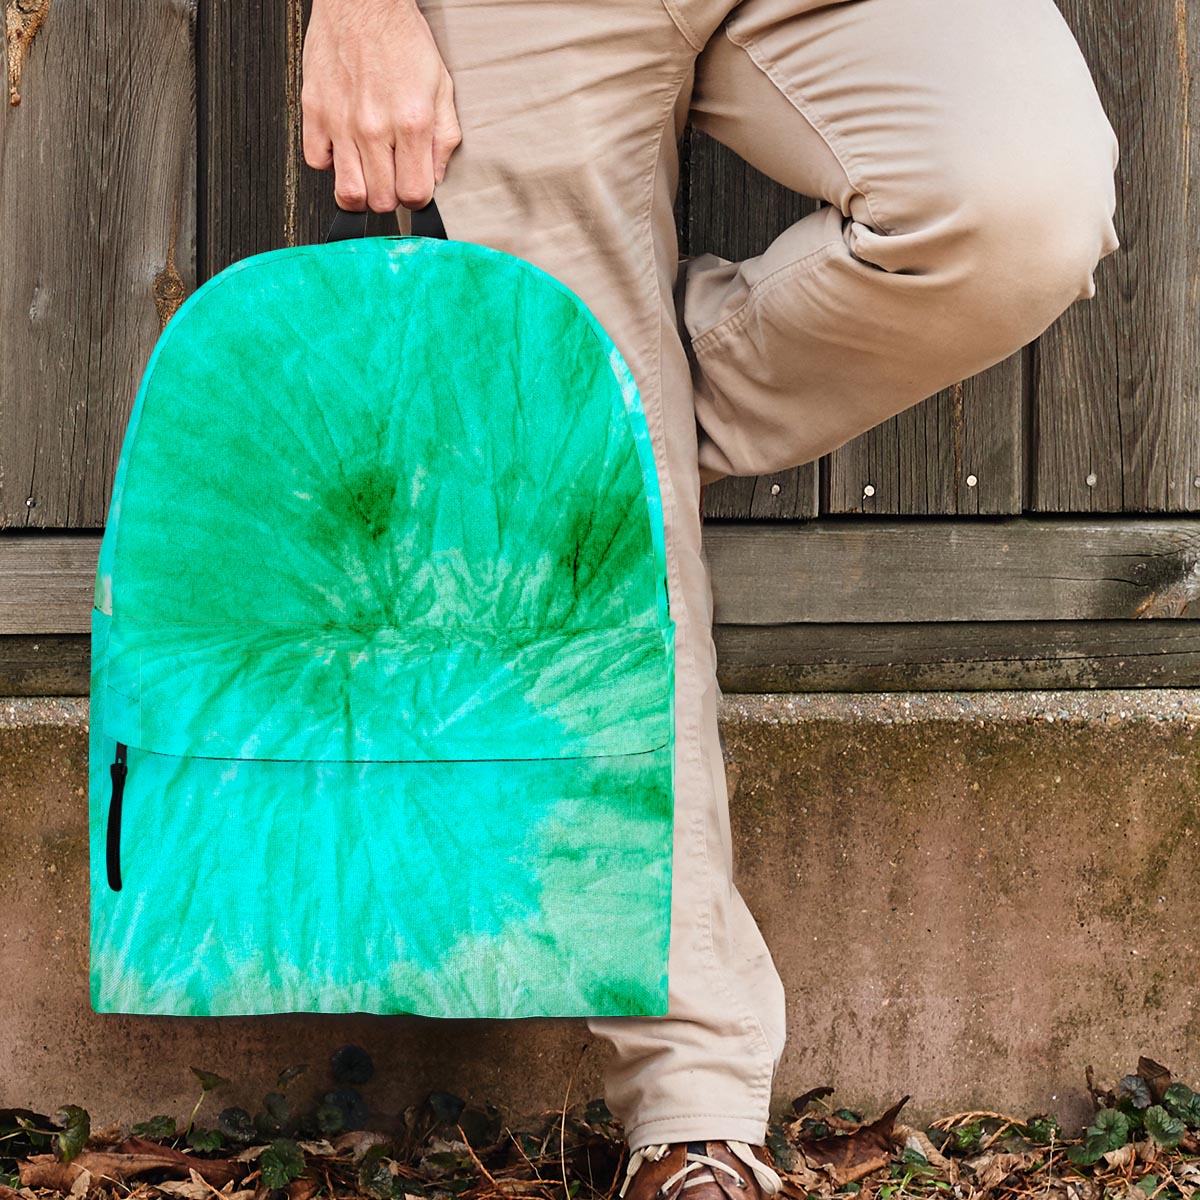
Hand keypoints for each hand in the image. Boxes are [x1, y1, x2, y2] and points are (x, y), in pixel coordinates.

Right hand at [301, 0, 462, 211]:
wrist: (362, 1)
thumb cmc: (401, 39)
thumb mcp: (441, 87)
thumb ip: (444, 137)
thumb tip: (437, 176)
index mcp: (411, 123)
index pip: (414, 194)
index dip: (417, 199)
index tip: (414, 188)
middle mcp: (374, 127)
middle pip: (381, 201)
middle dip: (390, 197)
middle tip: (391, 178)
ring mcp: (341, 122)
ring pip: (348, 192)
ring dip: (361, 192)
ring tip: (368, 175)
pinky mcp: (314, 111)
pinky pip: (316, 162)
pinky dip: (330, 163)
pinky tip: (343, 149)